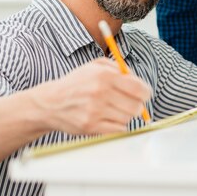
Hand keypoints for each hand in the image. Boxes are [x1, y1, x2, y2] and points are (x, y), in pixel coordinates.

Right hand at [33, 58, 151, 134]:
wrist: (50, 103)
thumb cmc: (76, 83)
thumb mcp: (94, 66)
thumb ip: (118, 68)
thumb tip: (136, 78)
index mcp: (104, 75)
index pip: (138, 88)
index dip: (146, 92)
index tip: (145, 94)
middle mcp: (100, 93)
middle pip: (136, 106)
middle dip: (138, 104)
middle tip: (132, 103)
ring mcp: (95, 111)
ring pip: (128, 118)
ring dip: (126, 114)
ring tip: (116, 109)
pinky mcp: (91, 127)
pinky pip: (119, 129)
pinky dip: (118, 125)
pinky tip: (110, 118)